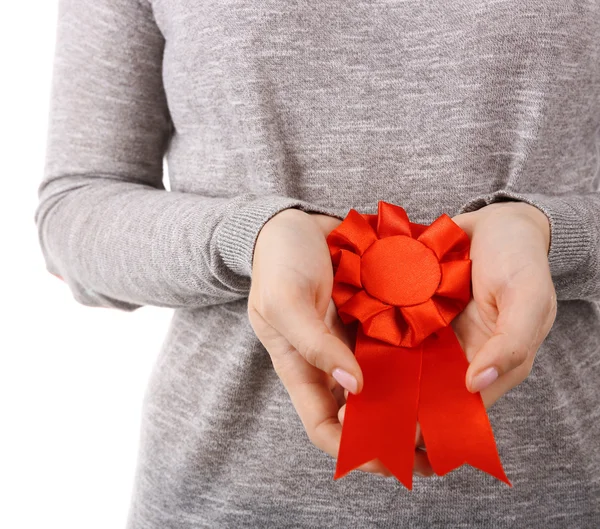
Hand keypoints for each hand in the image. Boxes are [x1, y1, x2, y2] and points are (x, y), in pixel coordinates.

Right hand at [248, 209, 431, 476]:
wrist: (296, 222)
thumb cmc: (279, 262)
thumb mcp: (284, 302)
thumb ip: (313, 344)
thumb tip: (354, 386)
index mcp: (302, 367)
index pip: (323, 425)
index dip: (350, 449)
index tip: (386, 461)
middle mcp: (333, 362)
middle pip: (362, 415)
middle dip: (392, 437)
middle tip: (431, 455)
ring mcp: (355, 342)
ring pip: (386, 386)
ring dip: (412, 405)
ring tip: (447, 420)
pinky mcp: (375, 320)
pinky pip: (399, 349)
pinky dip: (418, 364)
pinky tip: (447, 372)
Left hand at [335, 201, 556, 475]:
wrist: (499, 221)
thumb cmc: (521, 260)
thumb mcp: (528, 300)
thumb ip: (510, 344)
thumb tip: (475, 387)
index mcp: (487, 366)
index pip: (454, 409)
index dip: (425, 426)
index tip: (390, 438)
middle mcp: (454, 358)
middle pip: (419, 393)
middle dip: (389, 408)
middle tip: (351, 420)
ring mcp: (431, 335)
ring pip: (398, 367)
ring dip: (372, 379)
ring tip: (337, 392)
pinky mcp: (412, 312)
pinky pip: (389, 331)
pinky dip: (371, 341)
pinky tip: (341, 349)